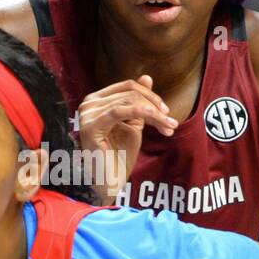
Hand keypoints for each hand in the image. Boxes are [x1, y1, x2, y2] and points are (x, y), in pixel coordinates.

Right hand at [76, 76, 176, 201]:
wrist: (110, 181)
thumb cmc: (120, 155)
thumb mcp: (134, 123)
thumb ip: (139, 101)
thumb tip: (147, 77)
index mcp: (96, 100)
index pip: (127, 86)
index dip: (150, 95)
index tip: (166, 110)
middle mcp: (88, 103)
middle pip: (130, 93)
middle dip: (155, 107)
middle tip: (171, 123)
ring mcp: (87, 113)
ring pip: (130, 101)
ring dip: (154, 113)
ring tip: (169, 127)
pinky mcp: (91, 125)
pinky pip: (121, 111)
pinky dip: (143, 113)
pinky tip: (158, 121)